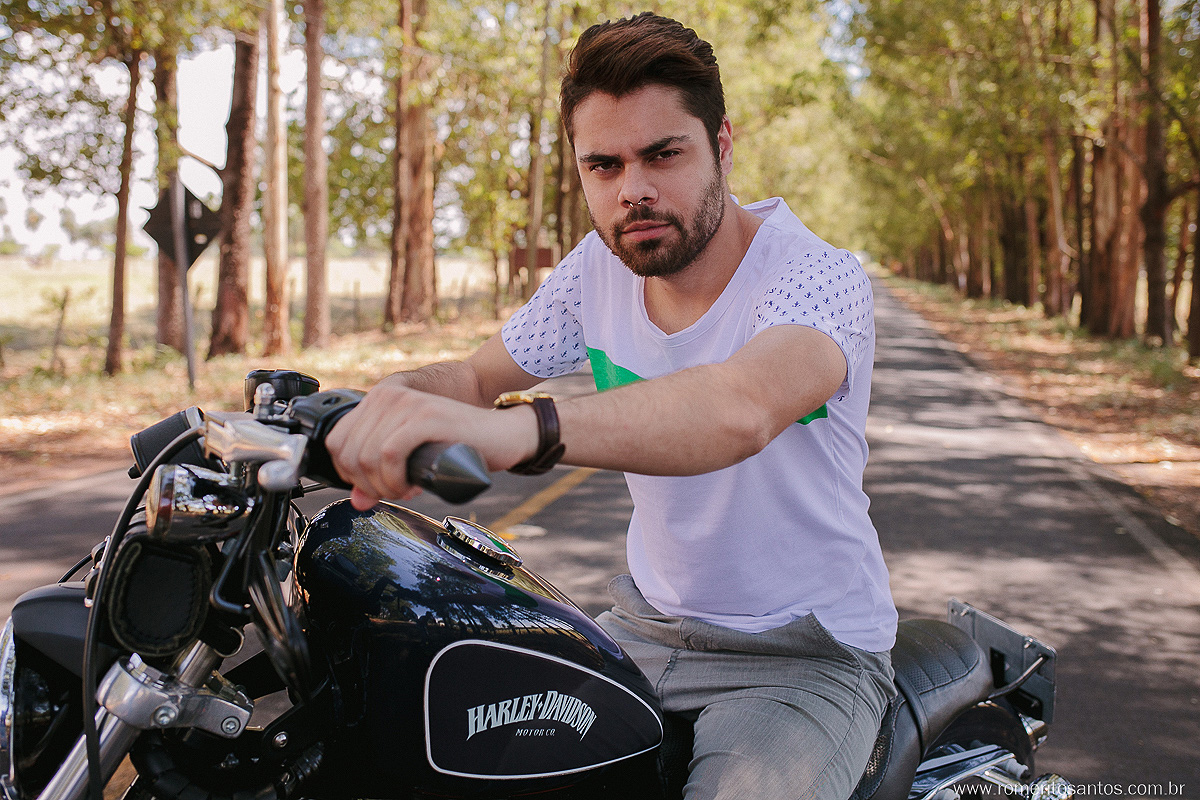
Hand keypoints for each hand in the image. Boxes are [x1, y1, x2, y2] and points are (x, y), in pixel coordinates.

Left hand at [324, 375, 537, 509]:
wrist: (503, 435)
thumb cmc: (459, 447)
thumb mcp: (411, 459)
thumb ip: (380, 475)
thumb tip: (357, 500)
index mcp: (380, 399)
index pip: (336, 441)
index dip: (349, 474)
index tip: (375, 486)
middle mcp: (389, 395)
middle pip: (349, 453)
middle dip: (368, 484)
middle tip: (395, 492)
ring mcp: (408, 404)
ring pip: (367, 456)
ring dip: (384, 485)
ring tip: (406, 490)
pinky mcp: (426, 417)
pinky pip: (389, 454)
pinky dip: (395, 479)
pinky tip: (412, 486)